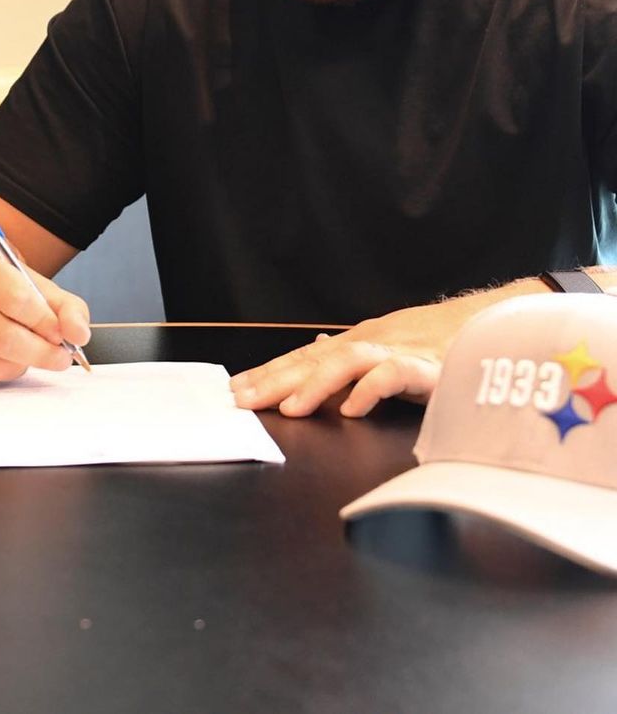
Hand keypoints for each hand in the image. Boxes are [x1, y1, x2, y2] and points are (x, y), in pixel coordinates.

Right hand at [0, 244, 90, 389]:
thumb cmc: (0, 291)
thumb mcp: (38, 288)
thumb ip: (68, 308)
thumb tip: (79, 334)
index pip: (18, 300)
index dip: (46, 323)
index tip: (61, 335)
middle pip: (5, 339)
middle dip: (41, 354)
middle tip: (59, 358)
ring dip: (19, 366)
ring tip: (22, 352)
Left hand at [228, 293, 502, 417]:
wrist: (498, 324)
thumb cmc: (443, 342)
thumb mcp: (390, 347)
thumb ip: (352, 354)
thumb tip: (314, 346)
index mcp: (359, 340)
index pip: (305, 356)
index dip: (269, 372)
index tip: (236, 390)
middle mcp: (371, 340)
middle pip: (314, 358)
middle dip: (275, 379)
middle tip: (242, 399)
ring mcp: (398, 349)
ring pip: (347, 359)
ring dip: (315, 383)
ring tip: (290, 408)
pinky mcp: (427, 365)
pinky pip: (392, 373)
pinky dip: (370, 389)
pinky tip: (351, 409)